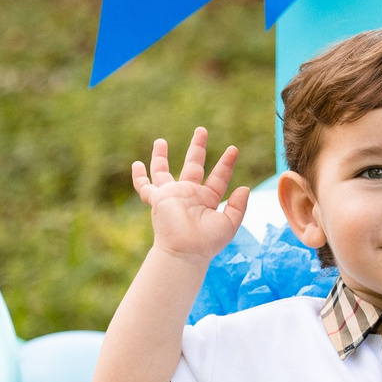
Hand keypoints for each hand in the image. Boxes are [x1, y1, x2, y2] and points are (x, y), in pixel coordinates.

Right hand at [132, 128, 248, 261]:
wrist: (185, 252)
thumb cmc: (207, 242)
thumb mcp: (229, 223)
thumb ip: (237, 205)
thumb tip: (245, 187)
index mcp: (207, 199)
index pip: (219, 176)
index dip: (226, 163)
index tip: (234, 149)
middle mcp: (189, 194)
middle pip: (193, 164)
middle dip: (197, 147)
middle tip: (201, 130)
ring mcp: (172, 195)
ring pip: (164, 171)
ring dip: (161, 156)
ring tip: (160, 140)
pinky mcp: (157, 199)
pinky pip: (144, 187)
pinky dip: (139, 177)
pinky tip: (136, 164)